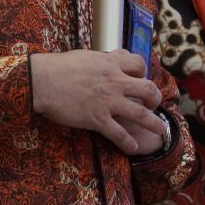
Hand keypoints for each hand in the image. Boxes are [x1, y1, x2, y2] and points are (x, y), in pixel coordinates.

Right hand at [30, 49, 166, 153]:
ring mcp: (108, 101)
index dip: (143, 72)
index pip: (139, 65)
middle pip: (148, 89)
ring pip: (141, 114)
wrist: (44, 81)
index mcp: (111, 63)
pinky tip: (133, 148)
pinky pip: (119, 133)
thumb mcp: (86, 56)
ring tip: (160, 130)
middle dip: (155, 98)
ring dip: (154, 123)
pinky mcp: (98, 119)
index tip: (140, 79)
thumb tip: (112, 58)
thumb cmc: (60, 67)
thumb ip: (103, 59)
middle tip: (154, 104)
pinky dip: (128, 142)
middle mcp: (115, 81)